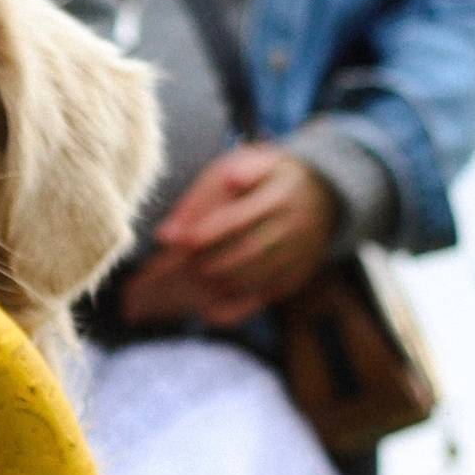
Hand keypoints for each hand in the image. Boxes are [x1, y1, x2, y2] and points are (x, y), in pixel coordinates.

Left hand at [116, 143, 338, 330]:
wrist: (327, 191)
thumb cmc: (271, 174)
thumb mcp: (249, 162)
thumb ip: (210, 189)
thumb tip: (171, 230)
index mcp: (279, 197)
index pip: (238, 219)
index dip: (205, 232)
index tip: (170, 242)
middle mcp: (290, 232)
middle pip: (237, 257)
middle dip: (192, 270)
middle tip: (147, 283)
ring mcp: (293, 260)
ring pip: (242, 283)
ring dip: (198, 294)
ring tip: (156, 303)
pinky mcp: (290, 281)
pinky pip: (256, 301)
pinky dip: (227, 310)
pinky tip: (198, 312)